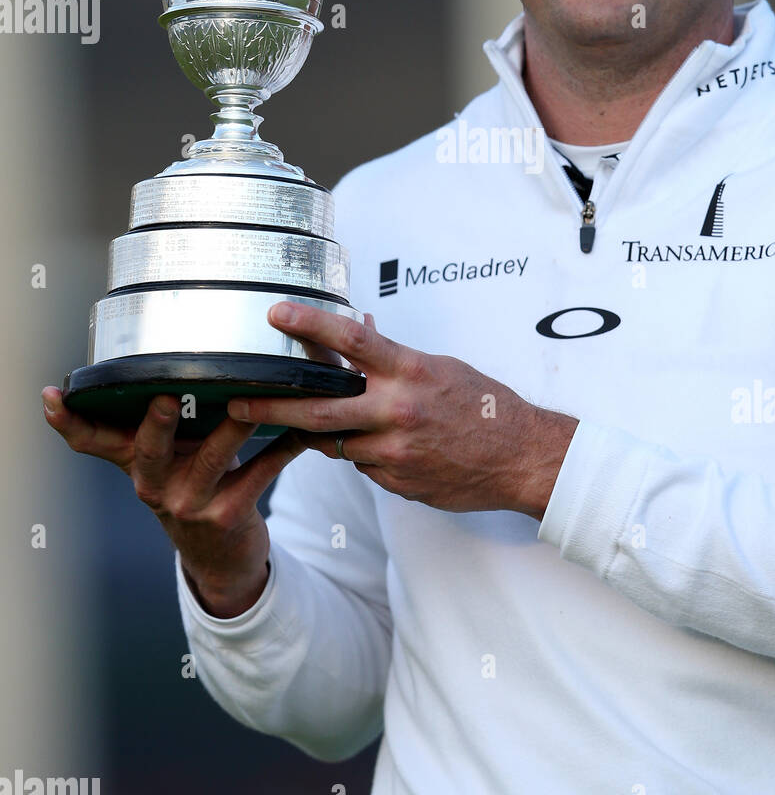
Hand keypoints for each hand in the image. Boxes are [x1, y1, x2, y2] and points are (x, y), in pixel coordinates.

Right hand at [41, 387, 309, 616]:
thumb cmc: (196, 484)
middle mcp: (154, 483)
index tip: (53, 395)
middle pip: (147, 448)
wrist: (222, 555)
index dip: (68, 419)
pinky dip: (283, 448)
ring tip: (250, 400)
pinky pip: (259, 474)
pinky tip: (302, 431)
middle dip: (156, 422)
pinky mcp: (229, 514)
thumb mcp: (166, 458)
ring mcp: (190, 503)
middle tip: (166, 396)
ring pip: (212, 458)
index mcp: (135, 462)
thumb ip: (153, 422)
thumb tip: (161, 355)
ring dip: (234, 427)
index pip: (91, 440)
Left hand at [226, 304, 578, 519]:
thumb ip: (394, 356)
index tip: (275, 313)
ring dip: (318, 431)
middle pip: (317, 407)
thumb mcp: (440, 367)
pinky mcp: (394, 481)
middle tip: (234, 400)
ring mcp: (394, 451)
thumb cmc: (483, 407)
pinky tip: (379, 446)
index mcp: (410, 372)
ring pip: (334, 441)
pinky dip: (359, 452)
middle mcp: (397, 410)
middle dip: (269, 405)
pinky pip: (360, 464)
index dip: (308, 325)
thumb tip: (359, 328)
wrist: (520, 459)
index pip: (350, 341)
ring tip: (301, 421)